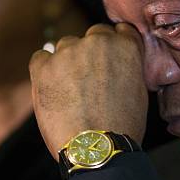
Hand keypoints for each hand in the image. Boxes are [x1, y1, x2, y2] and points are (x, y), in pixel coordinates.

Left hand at [29, 23, 146, 159]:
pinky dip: (45, 69)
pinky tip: (52, 87)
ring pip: (67, 45)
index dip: (115, 45)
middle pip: (94, 35)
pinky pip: (40, 57)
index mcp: (125, 46)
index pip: (120, 31)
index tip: (110, 58)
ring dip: (69, 61)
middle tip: (91, 77)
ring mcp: (69, 52)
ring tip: (71, 89)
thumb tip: (119, 64)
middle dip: (93, 52)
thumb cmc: (122, 125)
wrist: (96, 148)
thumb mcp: (139, 90)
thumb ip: (129, 67)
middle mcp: (98, 41)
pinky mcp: (44, 66)